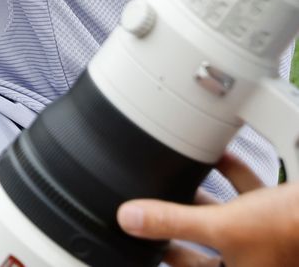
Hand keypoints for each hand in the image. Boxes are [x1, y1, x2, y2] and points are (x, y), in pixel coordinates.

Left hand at [118, 154, 298, 266]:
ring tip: (179, 176)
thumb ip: (174, 221)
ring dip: (206, 198)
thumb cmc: (292, 231)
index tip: (140, 243)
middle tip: (151, 209)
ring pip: (227, 221)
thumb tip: (128, 219)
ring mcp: (270, 244)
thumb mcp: (224, 226)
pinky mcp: (282, 218)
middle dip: (181, 226)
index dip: (165, 256)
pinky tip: (218, 155)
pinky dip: (235, 177)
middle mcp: (257, 262)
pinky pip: (250, 198)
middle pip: (205, 250)